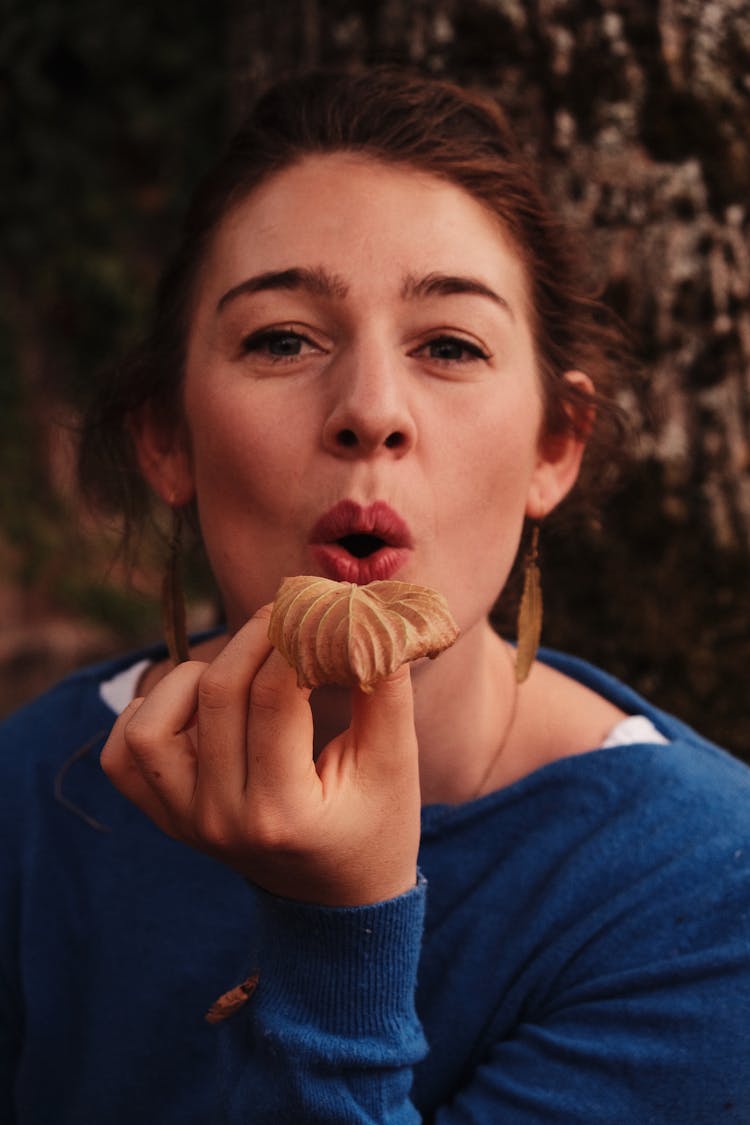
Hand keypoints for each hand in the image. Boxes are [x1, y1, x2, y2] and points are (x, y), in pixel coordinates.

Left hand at [100, 606, 420, 905]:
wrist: (340, 902)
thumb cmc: (378, 826)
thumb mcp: (395, 763)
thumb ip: (382, 686)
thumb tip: (366, 612)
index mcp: (284, 812)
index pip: (275, 694)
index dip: (297, 633)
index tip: (320, 604)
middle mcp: (221, 820)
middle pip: (216, 693)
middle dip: (254, 634)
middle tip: (286, 609)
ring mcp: (186, 823)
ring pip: (151, 723)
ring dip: (193, 676)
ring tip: (241, 669)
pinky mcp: (168, 819)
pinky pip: (123, 756)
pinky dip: (150, 715)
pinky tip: (196, 704)